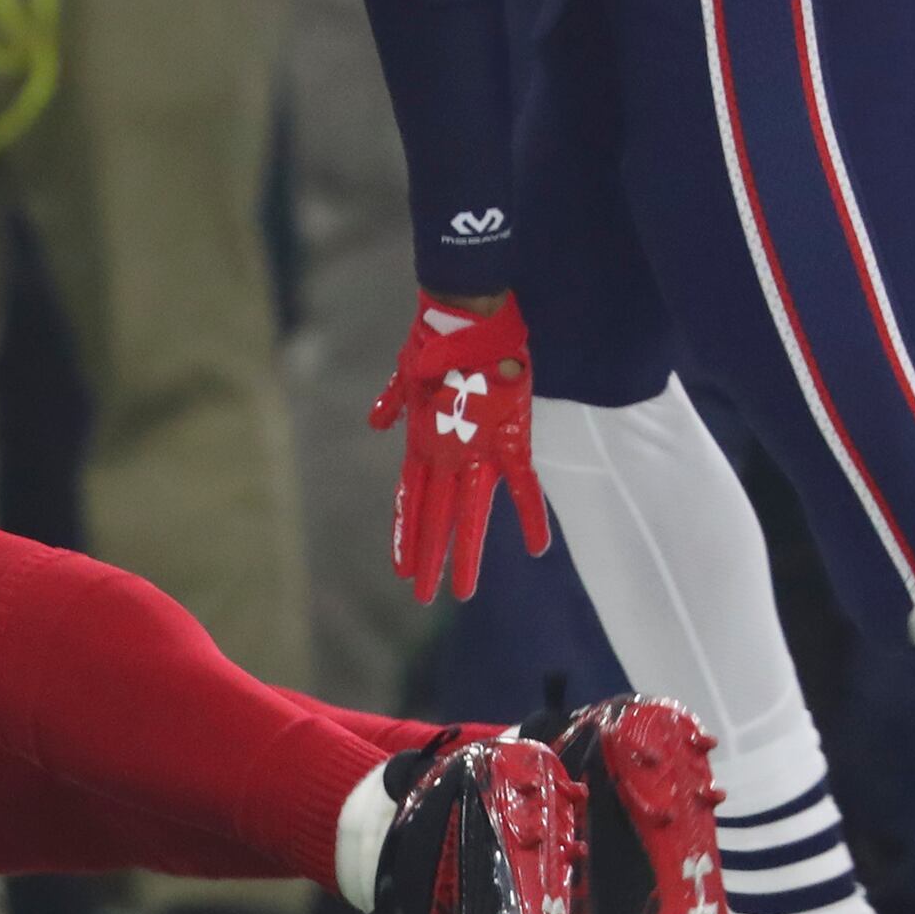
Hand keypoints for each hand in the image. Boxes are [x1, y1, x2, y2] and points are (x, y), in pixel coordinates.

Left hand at [371, 290, 543, 604]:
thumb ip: (393, 402)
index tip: (401, 569)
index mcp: (420, 441)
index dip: (406, 534)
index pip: (409, 499)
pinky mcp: (509, 438)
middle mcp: (444, 454)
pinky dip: (530, 515)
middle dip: (429, 558)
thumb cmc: (433, 338)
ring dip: (463, 554)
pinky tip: (537, 549)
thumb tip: (377, 423)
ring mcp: (474, 450)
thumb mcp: (403, 373)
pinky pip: (522, 485)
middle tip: (422, 596)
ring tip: (460, 592)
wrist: (464, 316)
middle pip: (434, 517)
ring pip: (467, 515)